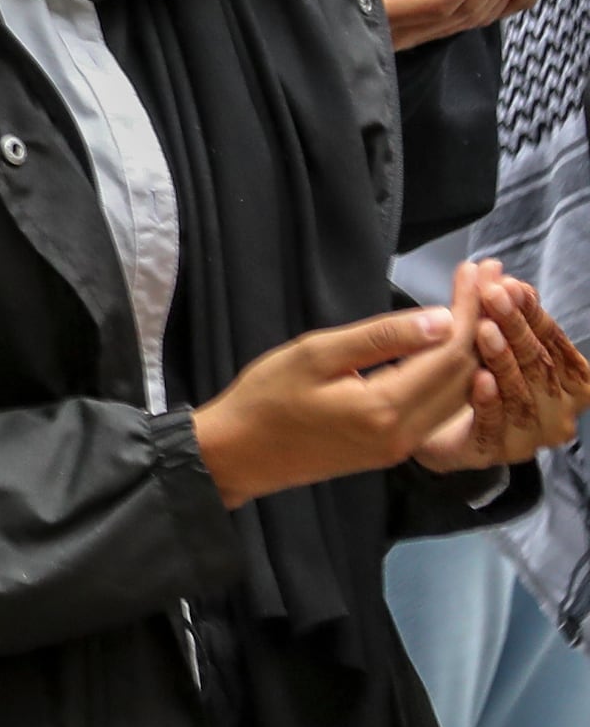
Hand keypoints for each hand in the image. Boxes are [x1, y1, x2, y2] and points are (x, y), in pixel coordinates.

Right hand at [193, 286, 478, 507]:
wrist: (238, 455)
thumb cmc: (265, 398)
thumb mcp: (315, 355)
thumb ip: (379, 338)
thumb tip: (442, 319)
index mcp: (385, 409)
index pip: (449, 353)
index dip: (469, 309)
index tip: (476, 270)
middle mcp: (406, 434)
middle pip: (465, 374)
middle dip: (482, 323)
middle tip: (490, 278)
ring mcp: (403, 447)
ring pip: (461, 395)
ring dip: (475, 348)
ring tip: (481, 305)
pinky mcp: (394, 450)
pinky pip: (443, 409)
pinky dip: (456, 374)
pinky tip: (453, 347)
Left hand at [415, 260, 589, 472]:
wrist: (433, 424)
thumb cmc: (478, 375)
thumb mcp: (494, 340)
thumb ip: (503, 313)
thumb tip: (497, 272)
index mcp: (572, 386)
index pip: (557, 346)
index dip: (534, 315)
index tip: (511, 286)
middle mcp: (558, 414)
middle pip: (540, 367)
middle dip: (517, 328)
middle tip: (493, 296)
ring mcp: (528, 438)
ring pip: (519, 395)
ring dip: (502, 360)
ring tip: (483, 330)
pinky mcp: (491, 453)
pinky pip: (493, 428)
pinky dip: (488, 402)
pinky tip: (478, 379)